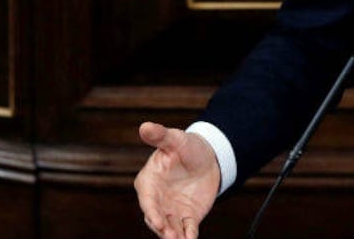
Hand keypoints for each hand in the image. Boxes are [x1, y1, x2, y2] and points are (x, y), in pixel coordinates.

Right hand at [134, 122, 220, 238]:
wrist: (209, 157)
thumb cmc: (187, 147)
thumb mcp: (176, 139)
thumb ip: (160, 135)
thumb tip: (145, 126)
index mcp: (148, 182)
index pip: (147, 200)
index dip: (152, 212)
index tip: (157, 221)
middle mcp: (157, 199)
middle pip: (156, 218)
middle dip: (162, 229)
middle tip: (171, 237)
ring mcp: (171, 210)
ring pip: (170, 227)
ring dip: (174, 236)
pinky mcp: (188, 216)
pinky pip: (187, 229)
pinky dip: (189, 235)